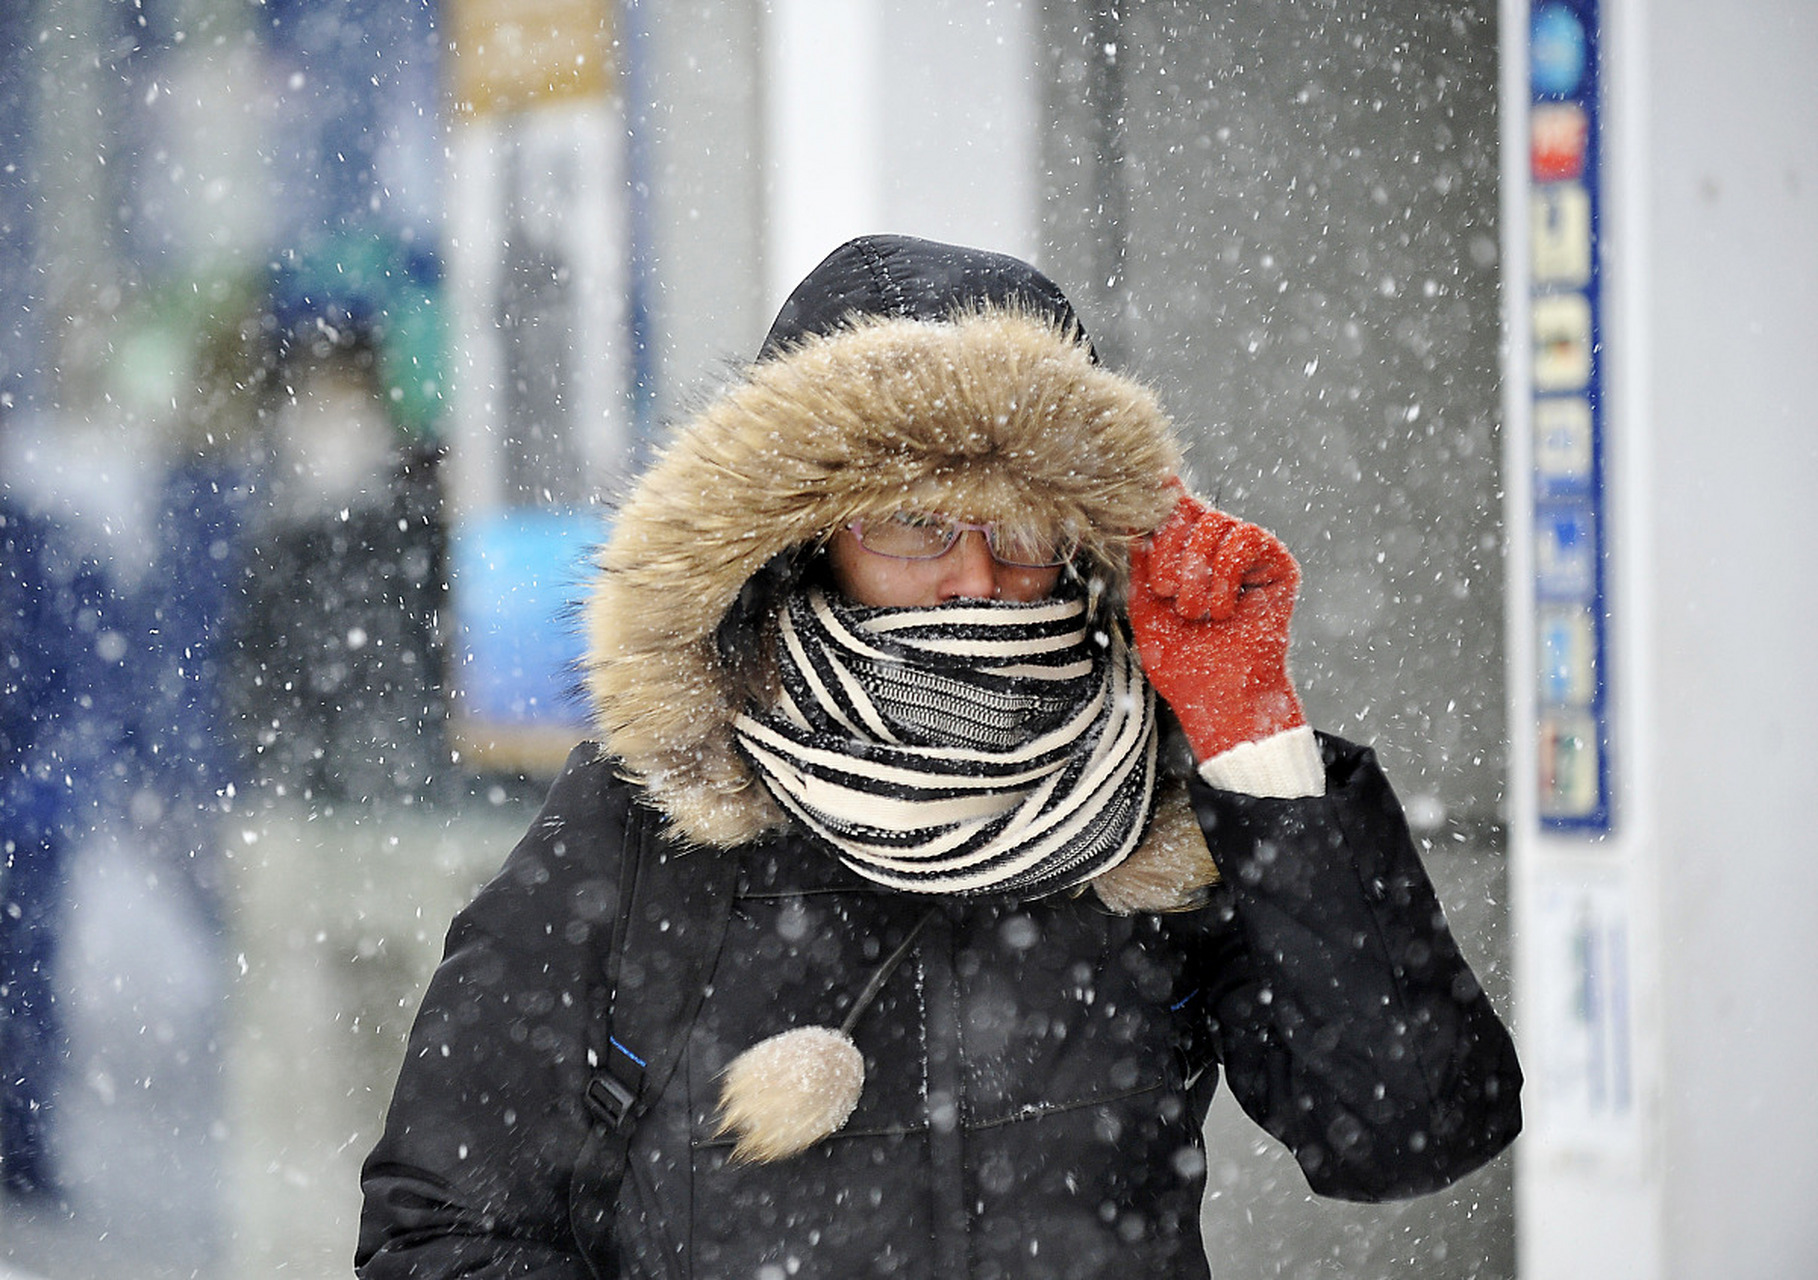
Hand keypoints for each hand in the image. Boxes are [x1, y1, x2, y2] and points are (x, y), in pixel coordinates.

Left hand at [1127, 483, 1305, 760]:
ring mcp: (1250, 551)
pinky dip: (1225, 575)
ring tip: (1197, 613)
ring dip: (1196, 574)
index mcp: (1186, 549)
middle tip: (1170, 596)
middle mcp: (1218, 543)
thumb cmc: (1180, 657)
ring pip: (1214, 522)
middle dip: (1168, 554)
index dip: (1157, 498)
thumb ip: (1142, 551)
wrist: (1218, 698)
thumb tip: (1131, 503)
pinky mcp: (1278, 563)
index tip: (1146, 491)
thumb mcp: (1145, 598)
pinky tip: (1224, 609)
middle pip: (1186, 507)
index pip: (1170, 504)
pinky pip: (1245, 538)